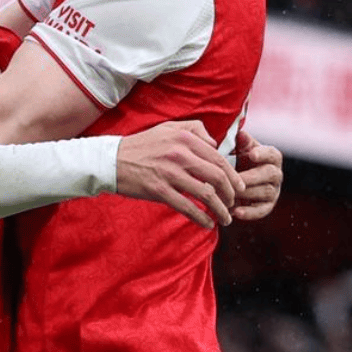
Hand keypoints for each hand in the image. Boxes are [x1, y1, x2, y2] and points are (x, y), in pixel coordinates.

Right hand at [115, 121, 245, 228]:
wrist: (111, 160)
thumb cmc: (142, 145)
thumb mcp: (168, 127)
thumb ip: (194, 129)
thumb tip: (215, 144)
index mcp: (184, 138)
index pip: (218, 158)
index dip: (233, 175)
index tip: (239, 187)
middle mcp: (179, 154)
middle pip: (217, 176)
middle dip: (231, 193)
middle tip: (233, 203)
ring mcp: (169, 173)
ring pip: (205, 194)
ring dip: (220, 209)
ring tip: (225, 218)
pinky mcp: (159, 190)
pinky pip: (187, 207)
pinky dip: (201, 218)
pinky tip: (207, 224)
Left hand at [231, 130, 282, 220]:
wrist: (234, 179)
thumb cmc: (236, 158)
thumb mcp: (238, 148)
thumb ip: (240, 142)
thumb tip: (240, 134)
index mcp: (271, 157)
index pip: (272, 154)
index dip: (263, 154)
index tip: (251, 154)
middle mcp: (276, 174)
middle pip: (271, 174)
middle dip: (252, 176)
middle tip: (236, 179)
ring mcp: (273, 190)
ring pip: (265, 192)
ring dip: (247, 193)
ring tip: (230, 195)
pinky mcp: (267, 206)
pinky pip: (262, 210)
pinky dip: (249, 213)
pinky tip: (235, 213)